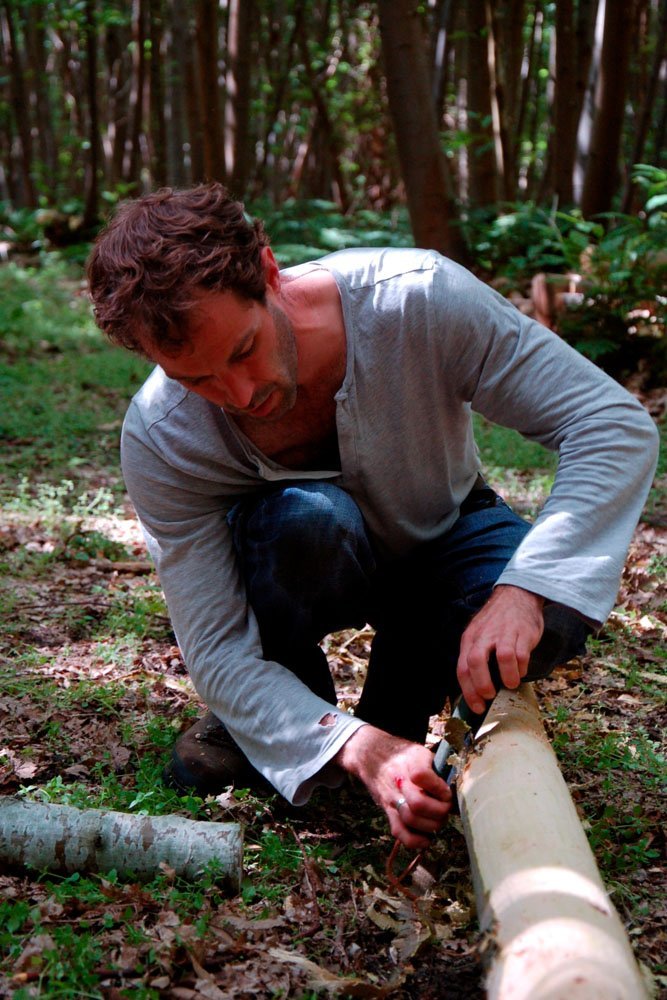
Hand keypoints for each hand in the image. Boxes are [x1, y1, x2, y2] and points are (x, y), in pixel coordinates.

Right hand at [334, 725, 451, 848]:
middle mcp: (399, 782)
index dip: (440, 787)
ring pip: (411, 819)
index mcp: (411, 762)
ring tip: (438, 820)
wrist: (372, 756)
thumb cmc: (404, 755)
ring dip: (431, 825)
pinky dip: (415, 841)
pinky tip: (426, 840)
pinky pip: (399, 832)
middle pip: (418, 804)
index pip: (422, 776)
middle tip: (445, 808)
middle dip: (439, 811)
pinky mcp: (388, 812)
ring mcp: (392, 798)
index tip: (447, 791)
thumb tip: (454, 786)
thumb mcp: (421, 752)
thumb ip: (438, 767)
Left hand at [457, 585, 543, 713]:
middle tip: (490, 696)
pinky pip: (522, 655)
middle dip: (482, 685)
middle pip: (476, 661)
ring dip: (508, 677)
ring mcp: (504, 633)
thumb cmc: (497, 622)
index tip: (477, 707)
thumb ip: (476, 657)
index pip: (462, 668)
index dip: (468, 691)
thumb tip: (476, 690)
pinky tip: (521, 669)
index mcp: (470, 639)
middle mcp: (484, 636)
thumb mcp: (479, 635)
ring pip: (503, 657)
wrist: (517, 594)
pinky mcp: (523, 633)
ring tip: (510, 684)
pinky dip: (522, 668)